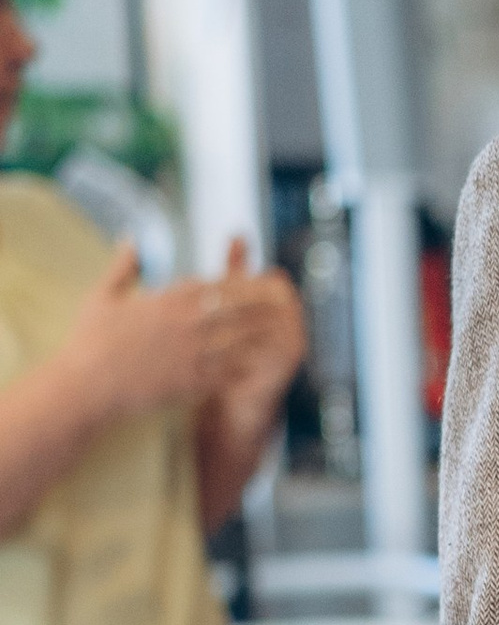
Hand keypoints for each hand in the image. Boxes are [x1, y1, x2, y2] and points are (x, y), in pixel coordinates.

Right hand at [62, 240, 298, 420]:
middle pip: (237, 309)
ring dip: (263, 335)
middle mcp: (185, 324)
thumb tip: (130, 239)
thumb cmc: (90, 341)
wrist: (85, 385)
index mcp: (169, 299)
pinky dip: (249, 367)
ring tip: (286, 331)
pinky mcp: (191, 382)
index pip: (219, 284)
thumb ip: (123, 266)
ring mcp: (191, 353)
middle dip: (264, 304)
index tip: (265, 282)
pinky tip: (266, 366)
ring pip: (240, 340)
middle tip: (288, 303)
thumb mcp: (103, 295)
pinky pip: (230, 373)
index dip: (246, 283)